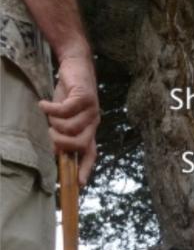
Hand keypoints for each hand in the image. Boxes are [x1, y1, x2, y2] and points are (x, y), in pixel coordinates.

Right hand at [39, 55, 99, 185]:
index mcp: (89, 130)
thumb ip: (61, 133)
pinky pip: (64, 111)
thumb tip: (55, 151)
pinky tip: (43, 104)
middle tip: (49, 133)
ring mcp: (92, 110)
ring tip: (49, 113)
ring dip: (54, 123)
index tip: (80, 184)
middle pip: (80, 144)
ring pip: (70, 128)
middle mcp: (94, 123)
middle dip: (61, 143)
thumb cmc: (67, 94)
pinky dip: (50, 109)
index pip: (91, 153)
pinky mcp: (85, 97)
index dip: (86, 168)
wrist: (74, 65)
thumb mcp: (64, 117)